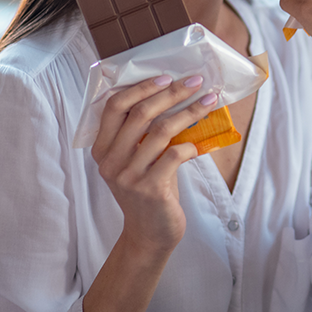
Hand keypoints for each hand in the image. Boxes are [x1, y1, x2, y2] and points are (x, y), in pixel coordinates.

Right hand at [91, 74, 216, 256]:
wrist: (149, 234)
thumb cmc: (148, 189)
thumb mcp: (136, 160)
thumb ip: (142, 134)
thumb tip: (174, 95)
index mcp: (102, 148)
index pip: (114, 106)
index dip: (140, 88)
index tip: (165, 77)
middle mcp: (110, 161)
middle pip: (140, 113)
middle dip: (172, 93)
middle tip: (195, 81)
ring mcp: (128, 176)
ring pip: (162, 131)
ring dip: (190, 112)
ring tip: (209, 101)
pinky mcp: (150, 189)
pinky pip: (174, 155)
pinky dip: (190, 145)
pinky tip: (198, 145)